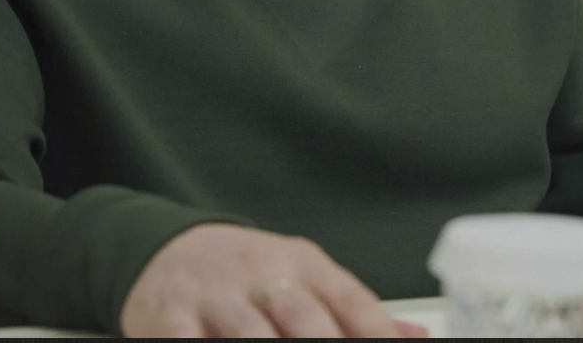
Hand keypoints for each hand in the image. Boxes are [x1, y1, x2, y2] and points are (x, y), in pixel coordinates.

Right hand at [121, 223, 429, 337]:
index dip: (375, 334)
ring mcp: (215, 295)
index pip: (352, 301)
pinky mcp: (170, 315)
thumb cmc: (247, 274)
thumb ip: (352, 312)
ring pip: (251, 337)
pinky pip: (189, 342)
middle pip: (306, 320)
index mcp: (304, 263)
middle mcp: (262, 273)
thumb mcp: (302, 278)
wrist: (168, 248)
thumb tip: (414, 339)